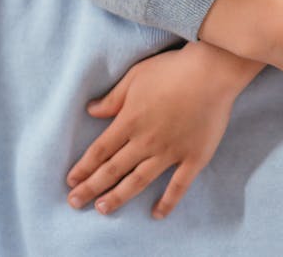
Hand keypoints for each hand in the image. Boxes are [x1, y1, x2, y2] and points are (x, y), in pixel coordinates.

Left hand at [66, 43, 260, 217]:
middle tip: (75, 202)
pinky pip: (178, 186)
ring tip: (102, 209)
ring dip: (118, 197)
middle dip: (91, 188)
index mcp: (130, 121)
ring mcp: (170, 152)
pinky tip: (156, 214)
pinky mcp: (193, 157)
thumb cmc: (172, 69)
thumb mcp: (136, 76)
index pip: (100, 150)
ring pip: (138, 181)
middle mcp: (146, 141)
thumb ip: (113, 98)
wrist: (212, 72)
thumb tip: (91, 111)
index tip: (71, 181)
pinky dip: (167, 202)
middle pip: (113, 169)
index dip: (84, 167)